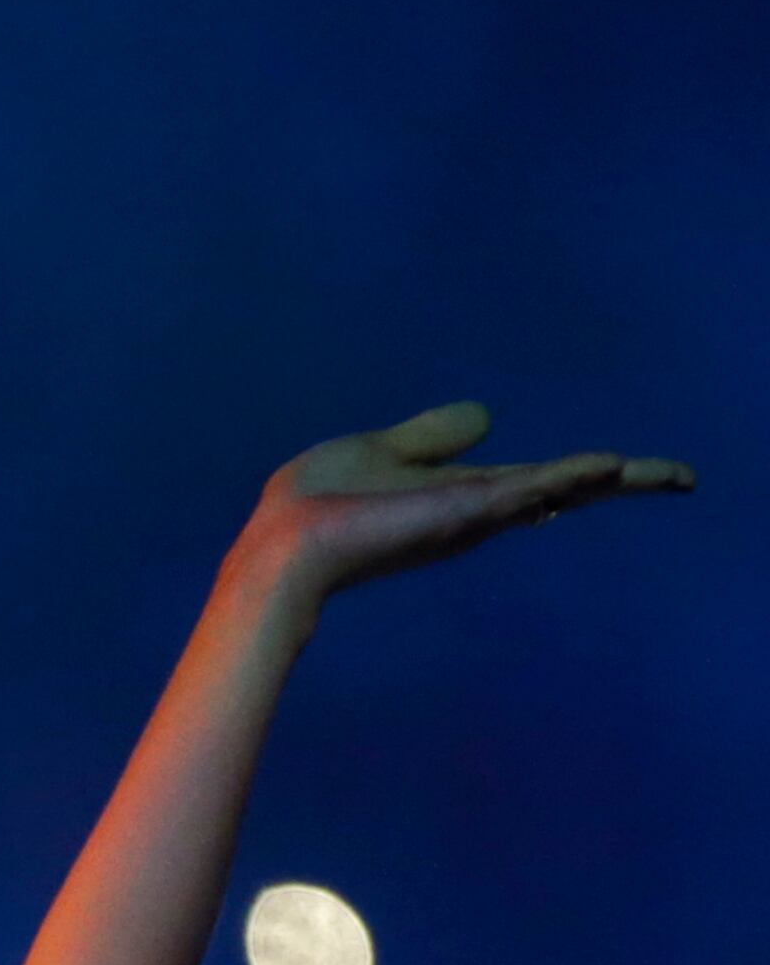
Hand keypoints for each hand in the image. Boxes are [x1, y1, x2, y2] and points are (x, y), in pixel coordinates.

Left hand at [238, 401, 690, 613]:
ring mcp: (471, 515)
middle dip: (624, 484)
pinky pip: (526, 490)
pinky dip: (567, 477)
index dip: (580, 476)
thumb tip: (486, 416)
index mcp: (459, 494)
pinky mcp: (458, 514)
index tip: (623, 470)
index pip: (534, 482)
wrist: (282, 547)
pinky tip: (612, 465)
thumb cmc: (315, 506)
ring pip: (559, 490)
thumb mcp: (381, 450)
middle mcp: (475, 510)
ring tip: (672, 474)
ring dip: (614, 481)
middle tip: (683, 478)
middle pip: (565, 491)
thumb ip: (432, 436)